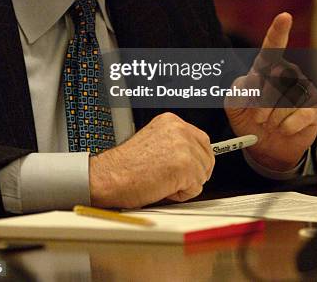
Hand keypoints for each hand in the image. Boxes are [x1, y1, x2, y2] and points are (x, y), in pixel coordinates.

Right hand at [89, 112, 214, 207]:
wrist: (109, 176)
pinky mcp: (185, 165)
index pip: (201, 140)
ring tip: (162, 181)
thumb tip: (195, 157)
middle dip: (195, 172)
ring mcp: (183, 145)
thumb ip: (175, 144)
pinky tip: (163, 187)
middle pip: (207, 156)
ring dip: (186, 184)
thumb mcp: (154, 142)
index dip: (196, 159)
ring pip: (203, 173)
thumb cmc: (125, 166)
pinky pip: (195, 188)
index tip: (187, 169)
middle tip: (173, 179)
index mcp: (171, 121)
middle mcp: (179, 128)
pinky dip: (181, 194)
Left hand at [225, 12, 316, 170]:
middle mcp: (286, 74)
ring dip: (272, 117)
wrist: (263, 146)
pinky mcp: (314, 107)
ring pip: (287, 99)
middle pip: (276, 79)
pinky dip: (286, 126)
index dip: (278, 31)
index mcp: (264, 68)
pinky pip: (299, 115)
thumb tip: (253, 84)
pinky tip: (283, 128)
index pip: (272, 47)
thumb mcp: (233, 105)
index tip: (284, 16)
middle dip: (262, 101)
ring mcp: (302, 89)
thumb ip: (238, 91)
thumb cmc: (247, 119)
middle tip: (257, 116)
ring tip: (269, 123)